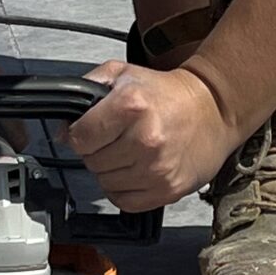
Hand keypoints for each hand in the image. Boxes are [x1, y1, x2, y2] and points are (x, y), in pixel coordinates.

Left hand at [68, 63, 234, 211]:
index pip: (79, 138)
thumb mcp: (122, 73)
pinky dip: (124, 189)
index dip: (82, 134)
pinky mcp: (167, 190)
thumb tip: (62, 131)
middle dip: (98, 150)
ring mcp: (157, 169)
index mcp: (132, 105)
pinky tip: (137, 170)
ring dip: (112, 170)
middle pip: (91, 162)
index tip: (93, 129)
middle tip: (118, 137)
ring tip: (131, 151)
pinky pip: (124, 201)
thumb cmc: (167, 94)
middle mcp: (145, 139)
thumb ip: (85, 92)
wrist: (212, 110)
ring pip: (105, 183)